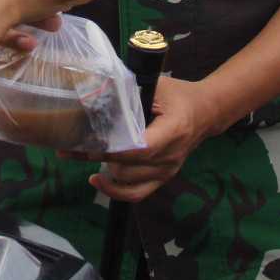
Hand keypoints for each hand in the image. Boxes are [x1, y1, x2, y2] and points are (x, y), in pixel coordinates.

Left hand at [83, 76, 213, 203]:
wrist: (205, 112)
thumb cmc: (178, 95)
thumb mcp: (157, 85)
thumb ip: (130, 90)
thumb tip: (95, 93)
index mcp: (173, 130)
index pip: (141, 148)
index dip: (113, 149)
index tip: (88, 143)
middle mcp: (171, 156)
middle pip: (129, 168)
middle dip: (99, 158)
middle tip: (74, 143)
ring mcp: (168, 170)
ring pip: (128, 183)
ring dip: (103, 171)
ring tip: (81, 156)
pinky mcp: (163, 178)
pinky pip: (136, 194)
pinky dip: (114, 191)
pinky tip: (97, 181)